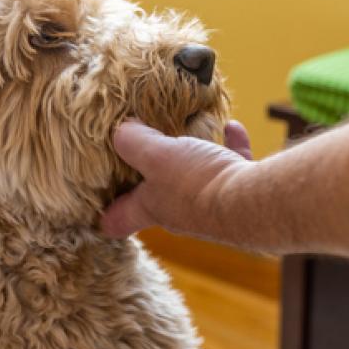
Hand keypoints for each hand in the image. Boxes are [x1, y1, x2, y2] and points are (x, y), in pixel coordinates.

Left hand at [101, 119, 253, 238]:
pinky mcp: (240, 194)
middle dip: (147, 178)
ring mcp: (211, 205)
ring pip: (195, 179)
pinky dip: (230, 145)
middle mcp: (180, 212)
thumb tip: (119, 131)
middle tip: (141, 152)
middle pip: (156, 198)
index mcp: (151, 208)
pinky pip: (231, 165)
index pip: (117, 221)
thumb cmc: (197, 183)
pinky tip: (231, 127)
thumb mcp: (156, 155)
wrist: (254, 202)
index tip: (94, 200)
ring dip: (192, 156)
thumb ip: (134, 142)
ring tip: (188, 132)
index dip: (104, 213)